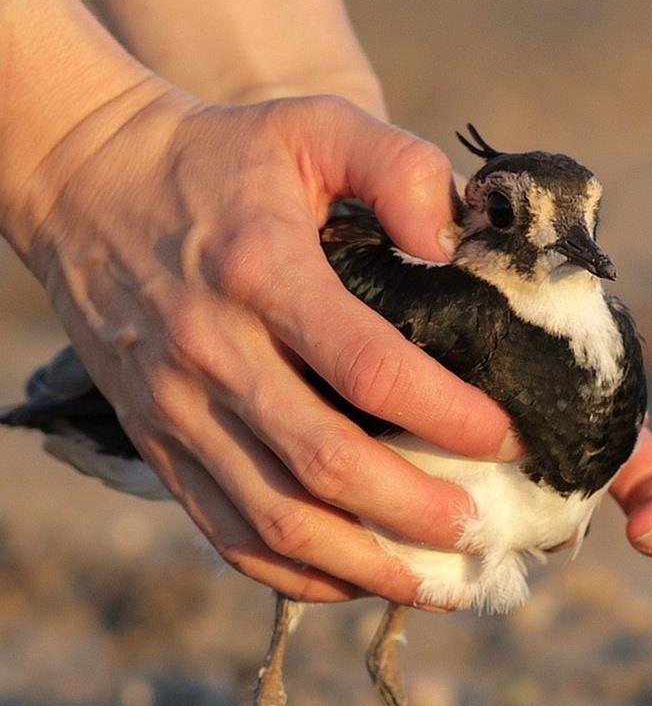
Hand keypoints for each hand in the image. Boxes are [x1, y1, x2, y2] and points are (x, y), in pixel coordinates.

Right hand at [24, 90, 516, 604]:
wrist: (89, 187)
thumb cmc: (218, 159)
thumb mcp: (311, 124)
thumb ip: (396, 166)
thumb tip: (454, 243)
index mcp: (261, 272)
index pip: (371, 368)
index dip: (450, 415)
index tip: (510, 438)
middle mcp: (213, 352)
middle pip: (327, 464)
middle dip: (419, 512)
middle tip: (487, 530)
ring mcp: (177, 408)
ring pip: (277, 520)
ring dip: (366, 563)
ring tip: (438, 581)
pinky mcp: (158, 442)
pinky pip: (226, 532)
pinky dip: (294, 572)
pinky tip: (353, 577)